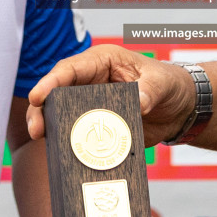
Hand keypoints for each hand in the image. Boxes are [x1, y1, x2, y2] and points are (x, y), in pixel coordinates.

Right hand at [26, 44, 196, 145]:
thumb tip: (139, 103)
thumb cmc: (170, 85)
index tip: (37, 96)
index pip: (71, 69)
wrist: (179, 108)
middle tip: (36, 129)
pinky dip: (67, 142)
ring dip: (49, 126)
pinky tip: (59, 153)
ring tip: (41, 140)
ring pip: (60, 113)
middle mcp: (90, 81)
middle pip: (56, 92)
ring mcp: (90, 103)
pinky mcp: (95, 124)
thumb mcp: (162, 83)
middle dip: (42, 108)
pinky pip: (76, 132)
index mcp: (103, 62)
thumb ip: (150, 91)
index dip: (51, 82)